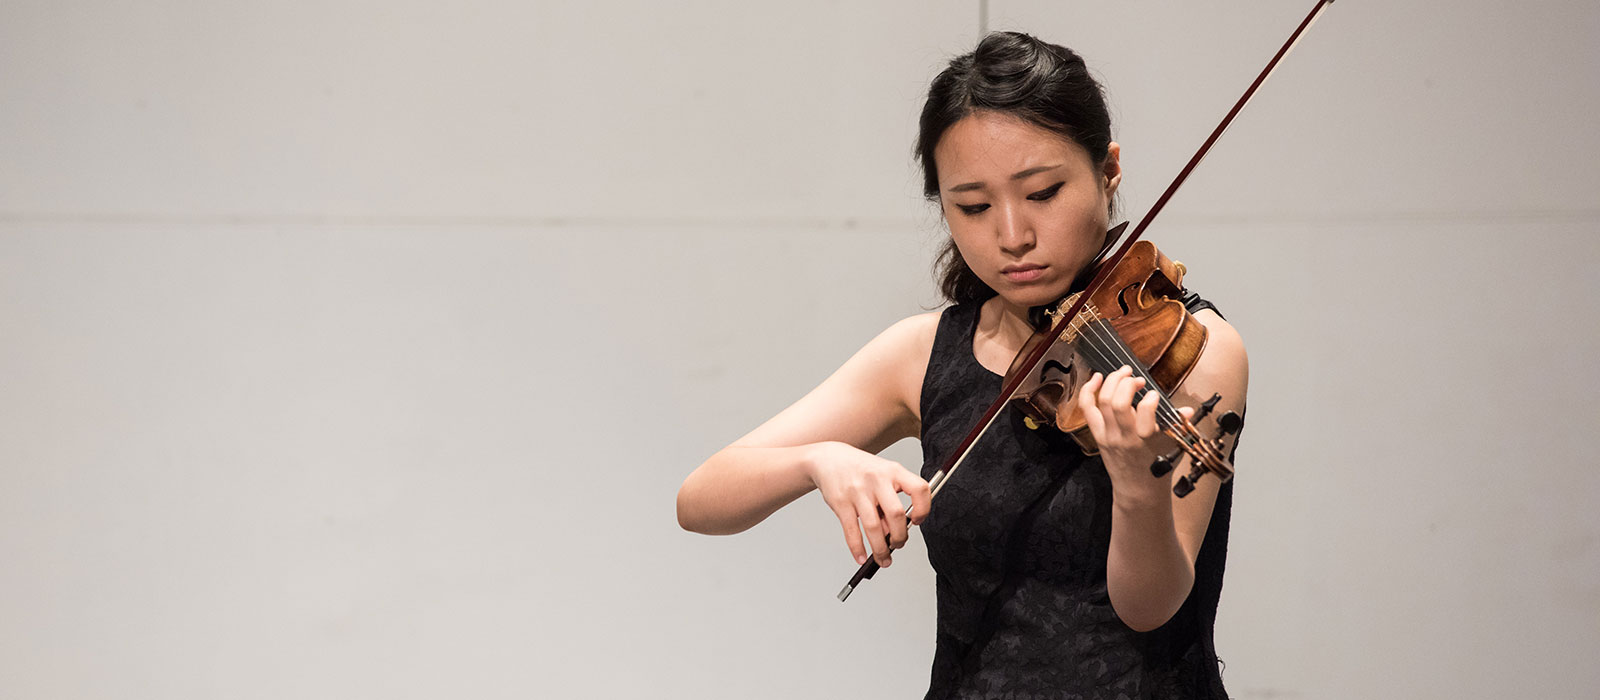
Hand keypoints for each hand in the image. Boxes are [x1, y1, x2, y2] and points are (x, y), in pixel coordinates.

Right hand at [807, 442, 931, 567]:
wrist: (830, 458)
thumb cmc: (862, 470)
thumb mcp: (882, 477)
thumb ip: (889, 503)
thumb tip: (892, 535)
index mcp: (894, 471)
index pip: (919, 489)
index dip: (923, 509)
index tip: (917, 521)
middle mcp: (877, 479)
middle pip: (896, 514)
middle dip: (900, 537)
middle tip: (897, 545)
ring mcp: (858, 491)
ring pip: (874, 527)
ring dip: (881, 549)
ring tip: (883, 559)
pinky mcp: (840, 502)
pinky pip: (852, 531)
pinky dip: (858, 549)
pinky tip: (862, 557)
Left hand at [1076, 366, 1192, 498]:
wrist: (1138, 489)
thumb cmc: (1156, 468)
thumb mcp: (1172, 448)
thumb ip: (1177, 426)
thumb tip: (1187, 410)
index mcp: (1145, 439)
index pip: (1144, 411)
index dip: (1149, 398)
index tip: (1155, 394)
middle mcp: (1123, 436)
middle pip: (1117, 402)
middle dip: (1126, 382)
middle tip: (1137, 378)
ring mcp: (1107, 435)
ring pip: (1102, 401)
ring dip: (1112, 381)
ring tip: (1123, 373)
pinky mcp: (1097, 434)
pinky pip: (1087, 408)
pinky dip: (1089, 390)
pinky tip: (1097, 377)